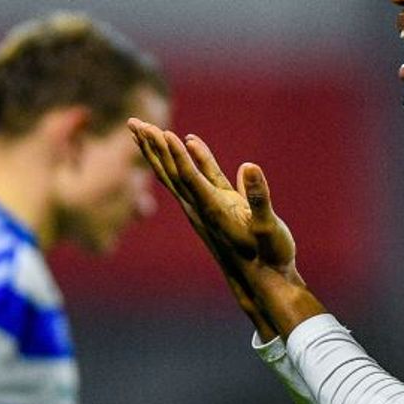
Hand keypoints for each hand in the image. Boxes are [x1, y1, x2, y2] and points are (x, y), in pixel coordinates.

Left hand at [128, 119, 286, 338]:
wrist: (265, 280)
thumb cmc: (270, 255)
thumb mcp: (268, 228)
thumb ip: (258, 198)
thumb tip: (249, 167)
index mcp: (213, 210)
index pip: (187, 178)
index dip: (175, 155)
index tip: (161, 132)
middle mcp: (202, 208)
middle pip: (170, 173)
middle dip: (153, 148)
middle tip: (134, 123)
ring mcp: (206, 207)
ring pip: (175, 174)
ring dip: (159, 151)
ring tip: (142, 129)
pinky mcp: (216, 205)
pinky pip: (196, 177)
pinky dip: (188, 157)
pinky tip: (187, 141)